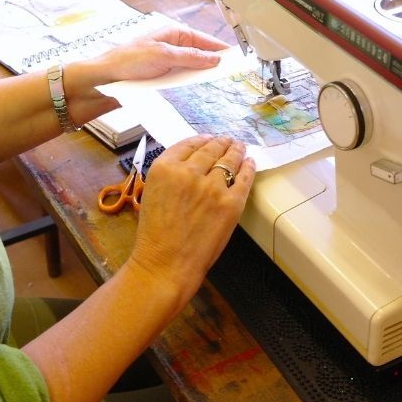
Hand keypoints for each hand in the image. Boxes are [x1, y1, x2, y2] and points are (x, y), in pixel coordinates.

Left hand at [93, 25, 228, 82]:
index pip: (204, 39)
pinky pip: (182, 77)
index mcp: (173, 33)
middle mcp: (171, 46)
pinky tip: (199, 86)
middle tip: (233, 71)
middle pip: (200, 53)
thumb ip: (190, 57)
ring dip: (203, 72)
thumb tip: (213, 58)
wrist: (105, 80)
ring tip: (220, 79)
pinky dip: (191, 81)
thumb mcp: (163, 56)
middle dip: (215, 61)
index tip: (237, 56)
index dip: (221, 48)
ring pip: (193, 67)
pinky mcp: (161, 76)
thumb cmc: (127, 61)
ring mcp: (167, 61)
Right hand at [128, 135, 255, 305]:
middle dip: (221, 142)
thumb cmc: (154, 234)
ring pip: (229, 160)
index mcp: (164, 168)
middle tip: (228, 139)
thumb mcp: (151, 193)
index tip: (209, 138)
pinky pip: (244, 179)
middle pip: (211, 149)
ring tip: (240, 146)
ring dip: (236, 150)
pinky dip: (249, 168)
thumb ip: (169, 175)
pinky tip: (250, 163)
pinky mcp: (231, 203)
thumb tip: (191, 165)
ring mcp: (213, 186)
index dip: (201, 139)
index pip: (188, 145)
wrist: (166, 263)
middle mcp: (189, 172)